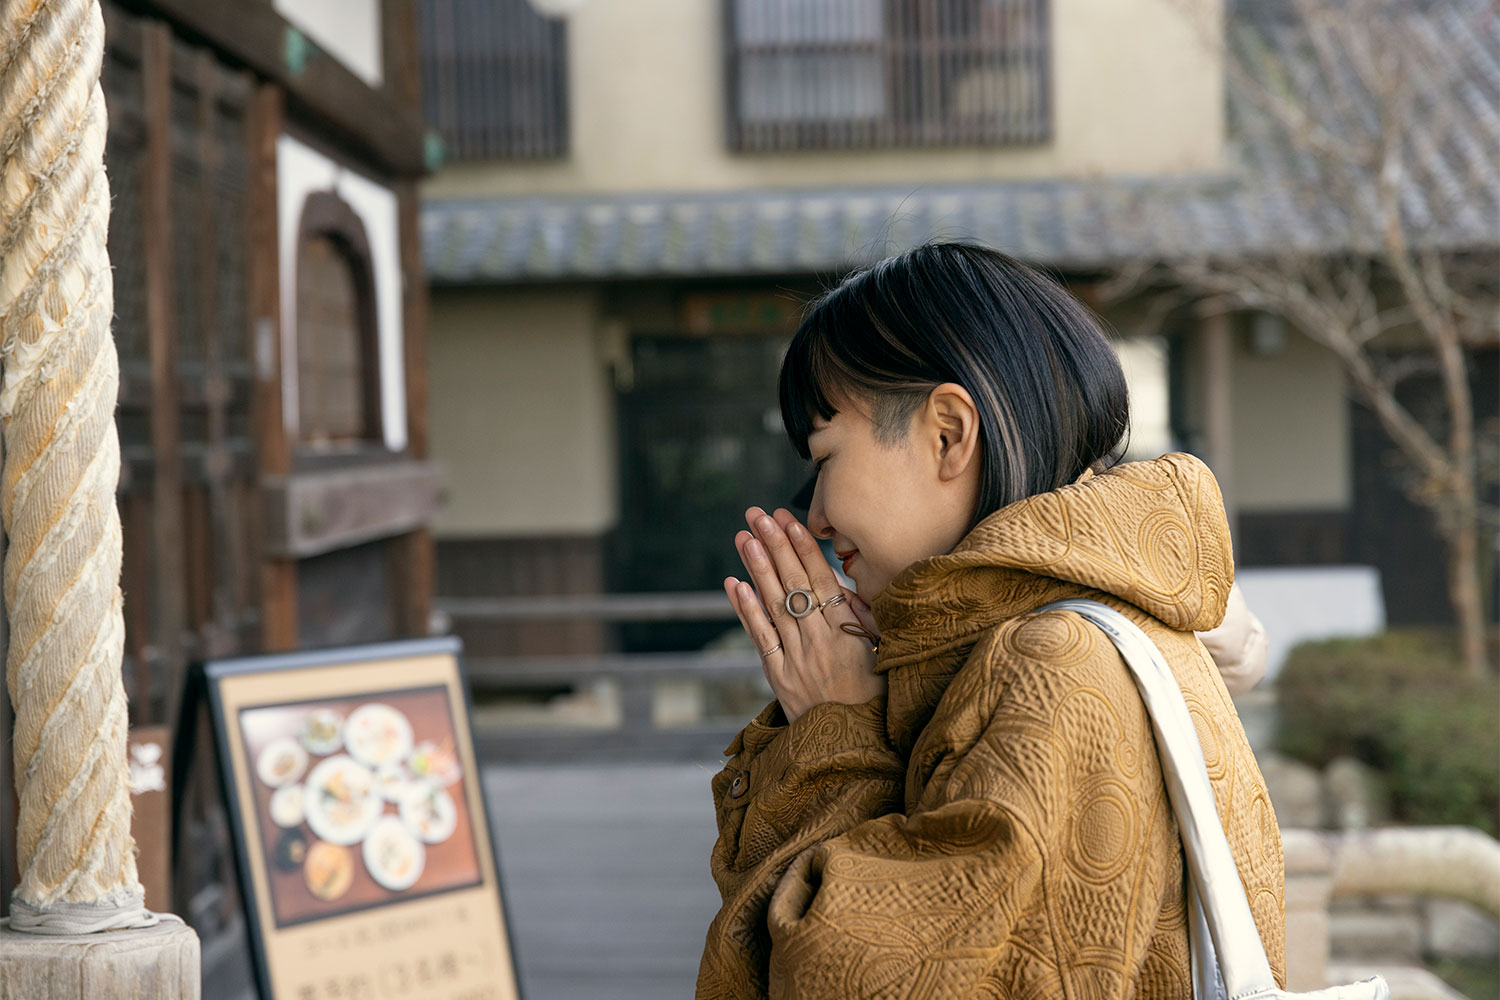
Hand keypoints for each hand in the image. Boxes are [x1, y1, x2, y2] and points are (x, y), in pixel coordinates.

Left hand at [725, 506, 883, 723]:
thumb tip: (843, 584)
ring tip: (743, 537)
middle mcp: (819, 641)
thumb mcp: (883, 653)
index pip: (821, 580)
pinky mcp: (779, 676)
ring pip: (774, 605)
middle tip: (757, 515)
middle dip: (774, 545)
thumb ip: (863, 618)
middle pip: (793, 584)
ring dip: (757, 568)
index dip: (803, 548)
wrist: (854, 747)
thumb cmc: (875, 697)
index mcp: (848, 633)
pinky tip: (734, 584)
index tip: (789, 521)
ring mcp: (796, 658)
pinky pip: (760, 638)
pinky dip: (746, 610)